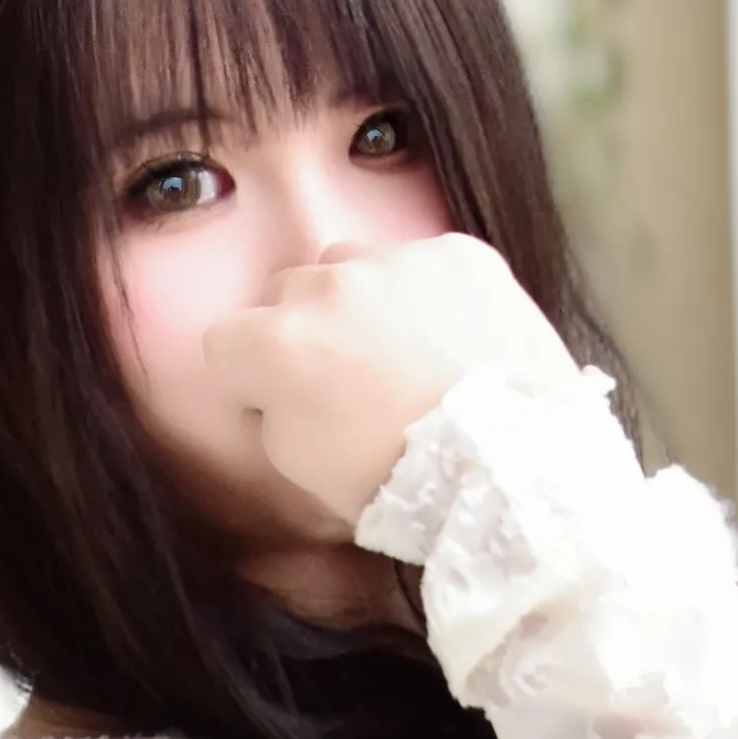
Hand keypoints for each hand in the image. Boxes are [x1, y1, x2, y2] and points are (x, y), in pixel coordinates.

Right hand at [202, 235, 582, 531]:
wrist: (511, 468)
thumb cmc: (400, 484)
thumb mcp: (303, 470)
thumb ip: (272, 410)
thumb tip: (275, 386)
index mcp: (276, 344)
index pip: (226, 341)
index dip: (250, 377)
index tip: (280, 401)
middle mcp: (327, 283)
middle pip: (292, 292)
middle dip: (309, 330)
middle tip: (352, 381)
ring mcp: (396, 259)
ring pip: (356, 266)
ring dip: (368, 303)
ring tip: (410, 358)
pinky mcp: (460, 254)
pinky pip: (427, 264)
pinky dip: (434, 298)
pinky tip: (456, 344)